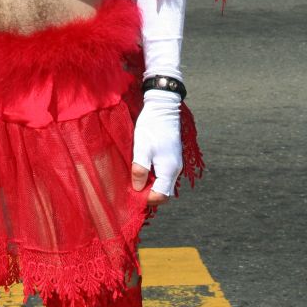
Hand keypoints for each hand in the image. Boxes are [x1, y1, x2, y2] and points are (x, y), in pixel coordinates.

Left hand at [131, 90, 181, 204]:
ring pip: (162, 182)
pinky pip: (162, 173)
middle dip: (147, 192)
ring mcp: (174, 163)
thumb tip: (137, 188)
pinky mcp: (170, 157)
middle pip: (163, 190)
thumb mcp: (142, 148)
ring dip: (149, 183)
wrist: (163, 108)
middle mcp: (175, 169)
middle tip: (131, 186)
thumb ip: (140, 169)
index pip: (161, 196)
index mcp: (169, 170)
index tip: (133, 193)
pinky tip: (141, 167)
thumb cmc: (151, 127)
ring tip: (134, 177)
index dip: (147, 198)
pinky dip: (152, 175)